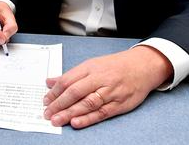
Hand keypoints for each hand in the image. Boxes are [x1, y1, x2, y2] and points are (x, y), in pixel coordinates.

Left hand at [42, 46, 172, 128]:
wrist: (143, 66)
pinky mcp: (119, 104)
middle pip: (75, 92)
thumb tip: (50, 82)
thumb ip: (71, 75)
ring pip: (87, 103)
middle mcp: (99, 79)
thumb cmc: (116, 66)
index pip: (68, 80)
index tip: (45, 101)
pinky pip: (101, 112)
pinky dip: (88, 118)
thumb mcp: (92, 65)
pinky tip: (76, 122)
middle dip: (59, 104)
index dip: (55, 92)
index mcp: (90, 67)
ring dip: (70, 113)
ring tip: (57, 120)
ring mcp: (110, 92)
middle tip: (47, 113)